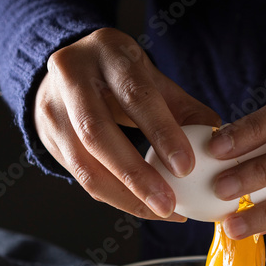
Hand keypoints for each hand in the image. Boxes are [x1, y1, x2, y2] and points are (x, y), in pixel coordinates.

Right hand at [34, 27, 220, 219]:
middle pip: (97, 134)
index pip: (134, 95)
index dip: (161, 132)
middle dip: (136, 175)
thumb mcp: (150, 77)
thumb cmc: (119, 75)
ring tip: (161, 211)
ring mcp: (52, 109)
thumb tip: (217, 140)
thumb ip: (182, 107)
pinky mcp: (48, 138)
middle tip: (169, 204)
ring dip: (124, 195)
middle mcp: (71, 77)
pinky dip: (115, 196)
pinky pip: (81, 177)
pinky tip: (143, 206)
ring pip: (83, 164)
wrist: (67, 70)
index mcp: (106, 53)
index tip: (186, 167)